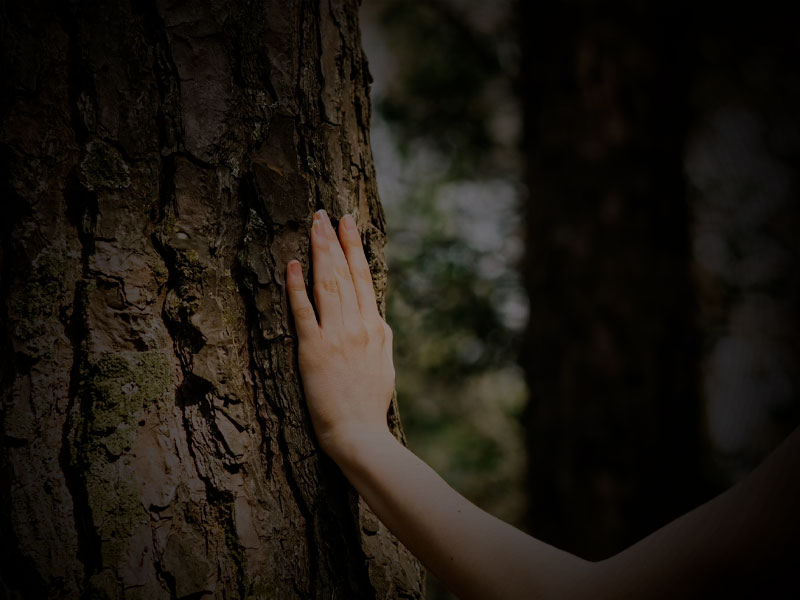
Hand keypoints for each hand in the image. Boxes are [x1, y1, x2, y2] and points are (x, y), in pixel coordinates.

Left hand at [286, 209, 394, 459]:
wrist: (360, 434)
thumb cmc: (371, 404)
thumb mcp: (385, 365)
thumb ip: (380, 337)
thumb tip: (377, 317)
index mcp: (375, 327)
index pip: (364, 277)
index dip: (354, 247)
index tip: (347, 223)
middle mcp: (357, 325)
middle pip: (344, 273)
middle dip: (333, 240)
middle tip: (323, 212)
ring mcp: (335, 336)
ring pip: (327, 285)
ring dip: (319, 252)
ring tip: (312, 225)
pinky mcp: (312, 351)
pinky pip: (304, 313)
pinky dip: (297, 287)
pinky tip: (292, 265)